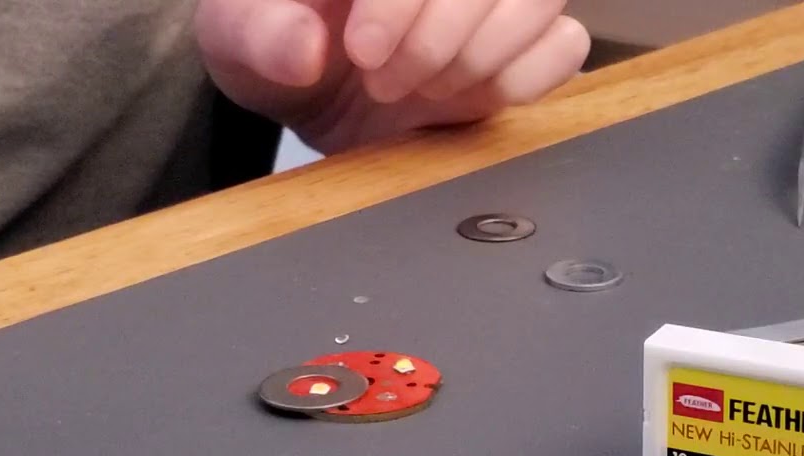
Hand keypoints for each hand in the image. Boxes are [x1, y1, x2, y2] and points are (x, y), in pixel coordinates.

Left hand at [194, 0, 590, 153]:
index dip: (404, 1)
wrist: (309, 96)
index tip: (363, 50)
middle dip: (441, 35)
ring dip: (482, 57)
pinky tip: (469, 97)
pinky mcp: (523, 48)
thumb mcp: (237, 39)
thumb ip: (255, 35)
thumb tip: (302, 48)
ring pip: (542, 0)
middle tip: (384, 80)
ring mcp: (493, 1)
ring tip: (425, 90)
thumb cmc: (275, 46)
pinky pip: (565, 46)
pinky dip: (523, 79)